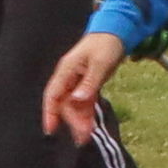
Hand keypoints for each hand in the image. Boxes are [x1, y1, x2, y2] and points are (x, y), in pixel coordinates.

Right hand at [41, 29, 125, 143]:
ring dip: (80, 120)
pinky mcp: (88, 84)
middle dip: (72, 120)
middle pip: (64, 103)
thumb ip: (89, 82)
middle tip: (83, 136)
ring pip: (74, 105)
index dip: (49, 113)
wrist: (117, 31)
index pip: (53, 95)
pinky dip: (87, 113)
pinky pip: (84, 102)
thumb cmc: (107, 43)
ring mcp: (77, 81)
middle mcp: (68, 77)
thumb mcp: (100, 63)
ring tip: (87, 136)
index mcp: (66, 70)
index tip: (50, 129)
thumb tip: (77, 100)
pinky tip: (90, 126)